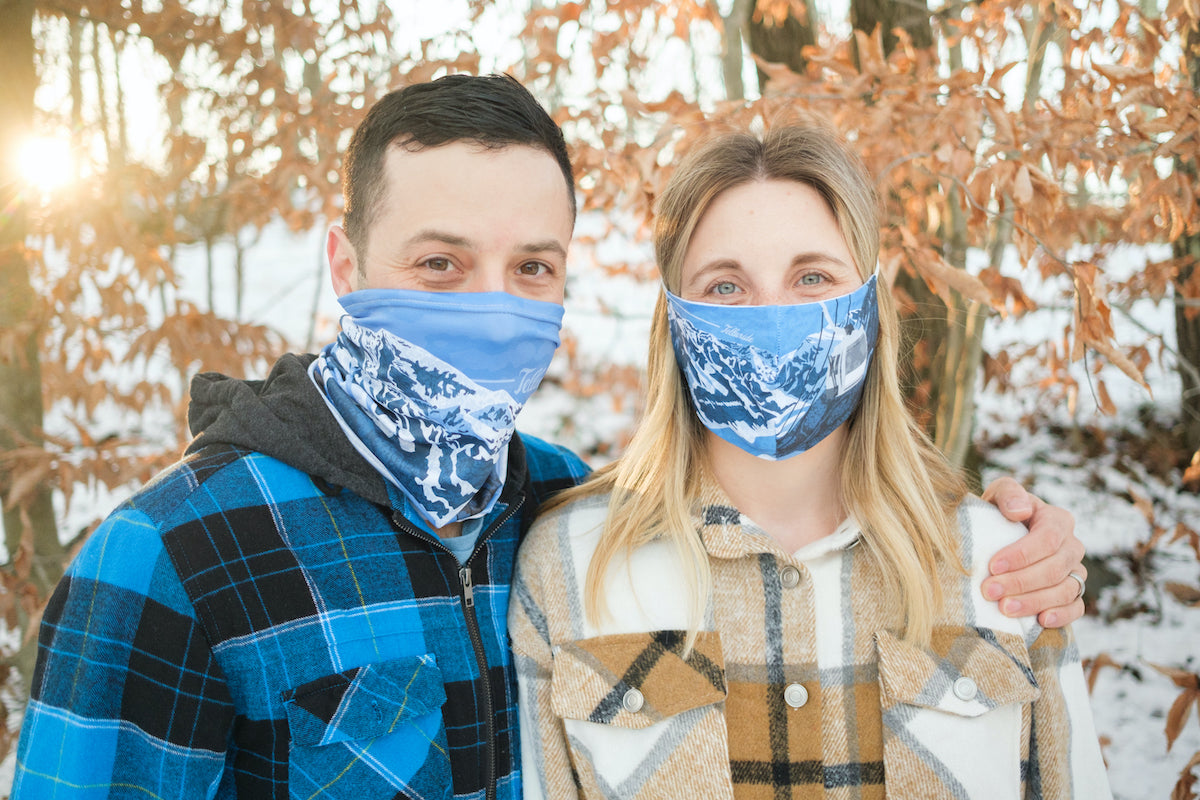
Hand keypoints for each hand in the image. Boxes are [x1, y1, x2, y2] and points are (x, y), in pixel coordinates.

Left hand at [979, 477, 1085, 627]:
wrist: (998, 537)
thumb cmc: (998, 514)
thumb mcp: (999, 495)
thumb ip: (1008, 494)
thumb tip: (1019, 511)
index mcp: (1057, 520)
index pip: (1047, 539)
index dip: (1021, 555)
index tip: (992, 566)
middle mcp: (1071, 546)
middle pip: (1054, 568)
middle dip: (1021, 582)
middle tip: (989, 591)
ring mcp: (1075, 571)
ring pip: (1065, 590)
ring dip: (1034, 602)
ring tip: (1005, 608)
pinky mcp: (1074, 594)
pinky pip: (1076, 607)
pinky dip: (1062, 616)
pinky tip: (1040, 621)